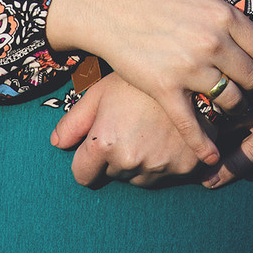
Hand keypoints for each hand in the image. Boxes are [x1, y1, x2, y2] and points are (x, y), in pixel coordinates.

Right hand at [45, 0, 252, 166]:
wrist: (109, 13)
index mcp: (223, 15)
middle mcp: (211, 42)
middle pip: (251, 79)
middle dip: (250, 87)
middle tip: (244, 90)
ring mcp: (189, 68)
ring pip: (229, 101)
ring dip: (232, 109)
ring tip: (228, 108)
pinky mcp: (165, 89)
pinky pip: (190, 123)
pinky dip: (202, 144)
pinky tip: (211, 159)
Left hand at [50, 72, 223, 187]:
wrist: (195, 72)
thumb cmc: (142, 79)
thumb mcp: (102, 91)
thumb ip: (75, 121)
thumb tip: (57, 144)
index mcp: (106, 143)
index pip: (83, 175)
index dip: (87, 160)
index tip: (96, 147)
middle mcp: (131, 161)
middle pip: (113, 174)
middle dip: (116, 157)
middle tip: (131, 126)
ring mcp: (160, 167)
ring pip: (140, 179)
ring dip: (141, 163)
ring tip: (151, 130)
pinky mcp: (187, 169)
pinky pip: (167, 176)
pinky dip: (167, 162)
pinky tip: (170, 137)